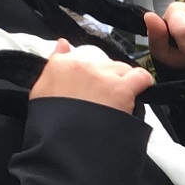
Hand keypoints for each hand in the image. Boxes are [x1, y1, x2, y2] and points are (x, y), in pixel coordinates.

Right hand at [30, 40, 153, 112]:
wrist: (64, 140)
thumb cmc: (48, 121)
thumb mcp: (40, 91)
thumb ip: (54, 64)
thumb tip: (63, 43)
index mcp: (61, 64)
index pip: (78, 55)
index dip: (87, 71)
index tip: (88, 83)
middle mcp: (83, 65)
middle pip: (104, 63)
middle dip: (106, 77)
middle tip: (103, 97)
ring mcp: (103, 76)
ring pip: (122, 69)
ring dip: (122, 81)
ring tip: (117, 100)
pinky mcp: (121, 89)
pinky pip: (140, 77)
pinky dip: (143, 82)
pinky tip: (139, 92)